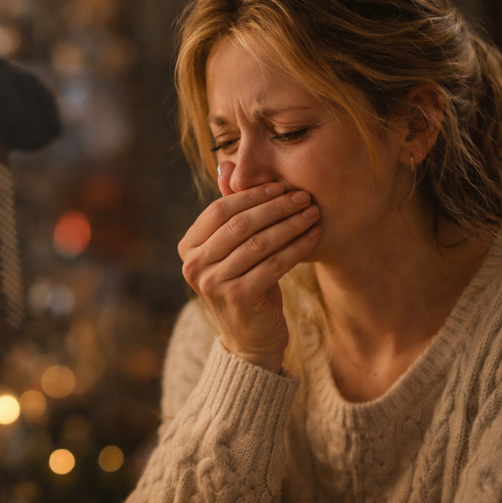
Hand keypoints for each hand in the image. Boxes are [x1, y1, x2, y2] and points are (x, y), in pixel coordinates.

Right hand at [177, 161, 320, 372]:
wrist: (249, 338)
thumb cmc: (243, 284)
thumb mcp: (232, 249)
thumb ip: (230, 211)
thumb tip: (227, 164)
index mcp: (187, 248)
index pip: (220, 210)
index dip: (252, 195)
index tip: (281, 185)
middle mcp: (194, 266)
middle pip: (240, 224)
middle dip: (275, 206)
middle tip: (303, 195)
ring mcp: (213, 284)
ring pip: (259, 243)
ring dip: (290, 224)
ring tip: (313, 212)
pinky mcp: (238, 298)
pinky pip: (274, 264)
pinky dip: (297, 247)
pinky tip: (314, 236)